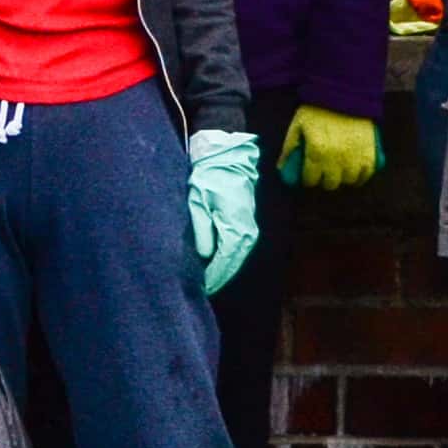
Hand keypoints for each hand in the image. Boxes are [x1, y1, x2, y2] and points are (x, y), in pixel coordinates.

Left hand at [183, 127, 258, 295]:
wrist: (228, 156)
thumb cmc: (209, 176)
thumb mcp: (198, 201)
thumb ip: (202, 230)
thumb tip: (204, 256)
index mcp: (236, 229)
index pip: (224, 262)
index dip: (212, 277)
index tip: (199, 289)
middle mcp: (247, 233)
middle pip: (232, 264)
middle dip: (217, 278)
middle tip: (201, 291)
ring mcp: (249, 228)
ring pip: (236, 257)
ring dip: (223, 270)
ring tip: (206, 281)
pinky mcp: (246, 223)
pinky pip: (236, 247)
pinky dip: (226, 258)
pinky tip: (214, 263)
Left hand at [279, 107, 380, 191]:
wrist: (344, 94)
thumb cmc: (317, 110)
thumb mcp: (297, 126)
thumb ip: (289, 148)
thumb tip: (281, 168)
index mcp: (317, 151)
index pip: (310, 179)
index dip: (308, 180)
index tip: (308, 176)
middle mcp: (336, 158)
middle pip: (330, 183)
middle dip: (324, 180)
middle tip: (323, 173)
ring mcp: (355, 156)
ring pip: (349, 181)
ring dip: (342, 179)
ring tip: (339, 172)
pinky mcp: (370, 152)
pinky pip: (367, 174)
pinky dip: (361, 176)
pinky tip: (355, 173)